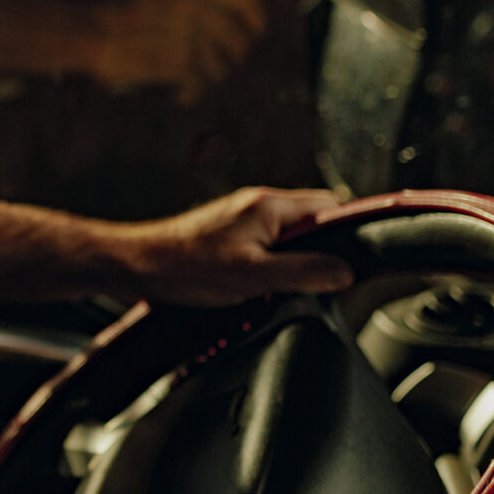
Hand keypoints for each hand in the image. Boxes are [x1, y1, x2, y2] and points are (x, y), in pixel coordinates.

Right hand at [86, 0, 265, 104]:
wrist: (95, 33)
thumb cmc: (134, 19)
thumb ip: (211, 2)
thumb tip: (253, 28)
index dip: (257, 21)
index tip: (253, 36)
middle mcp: (196, 4)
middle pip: (241, 41)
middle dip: (232, 60)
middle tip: (210, 67)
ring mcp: (188, 32)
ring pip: (222, 68)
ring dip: (206, 79)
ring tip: (185, 77)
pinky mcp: (178, 59)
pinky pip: (200, 86)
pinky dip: (190, 94)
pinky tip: (180, 94)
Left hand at [112, 187, 352, 305]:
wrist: (138, 266)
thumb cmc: (185, 267)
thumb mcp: (253, 277)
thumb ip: (303, 272)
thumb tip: (345, 272)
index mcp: (269, 205)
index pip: (330, 207)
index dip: (347, 234)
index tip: (354, 262)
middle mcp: (258, 205)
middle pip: (312, 223)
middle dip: (320, 253)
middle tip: (315, 283)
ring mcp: (243, 219)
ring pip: (289, 238)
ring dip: (293, 264)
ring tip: (281, 288)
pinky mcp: (230, 236)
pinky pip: (267, 247)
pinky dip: (272, 267)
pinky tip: (260, 288)